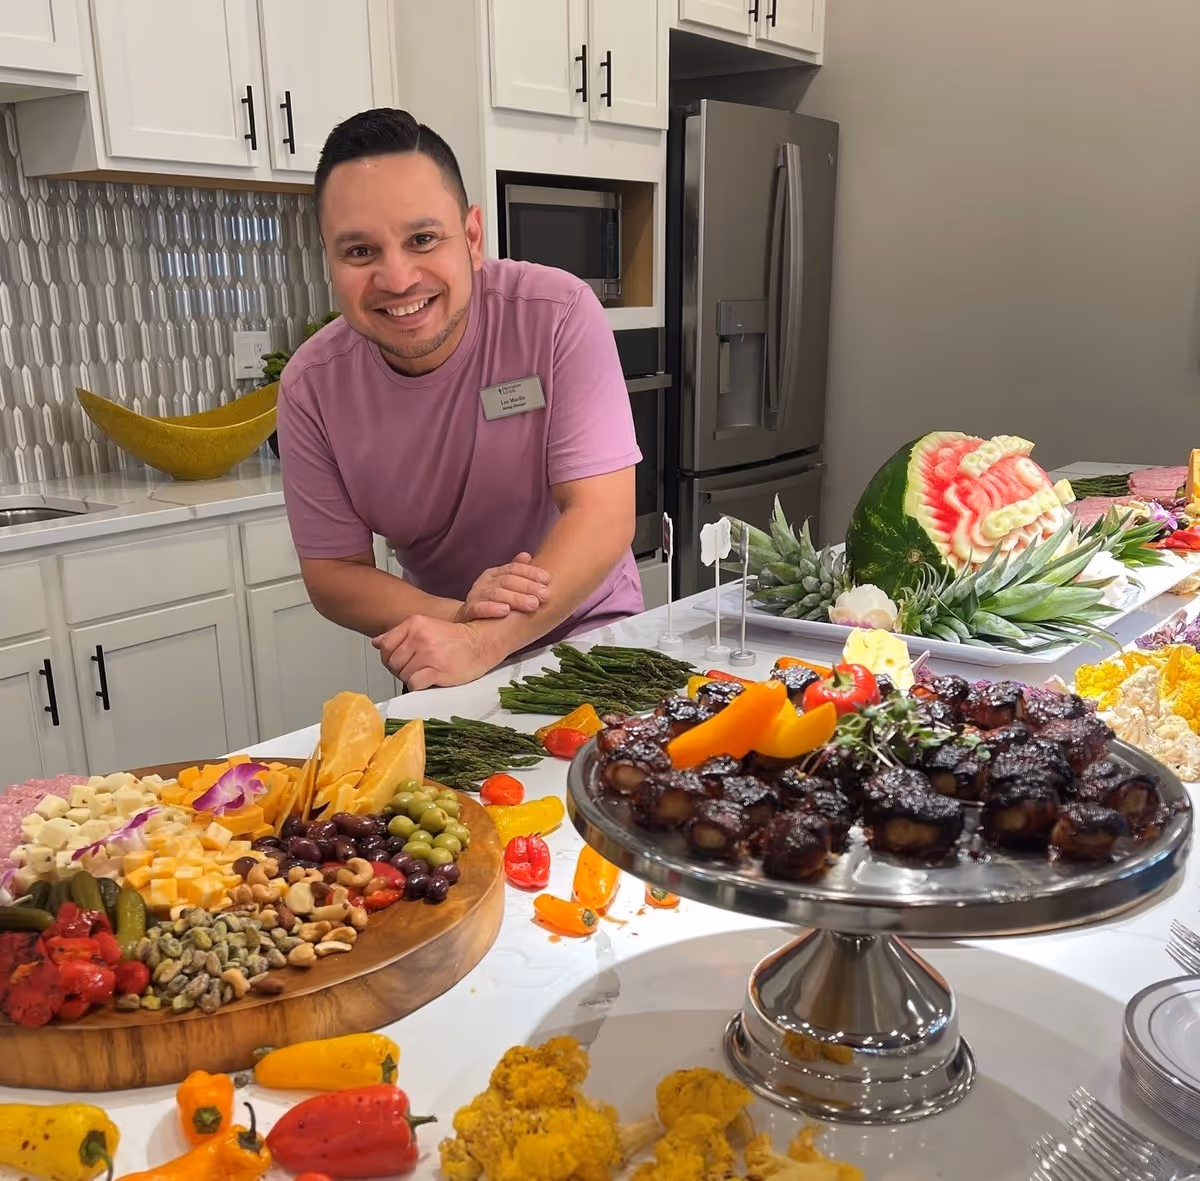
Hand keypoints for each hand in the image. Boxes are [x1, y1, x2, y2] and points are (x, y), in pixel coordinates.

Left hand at [373, 616, 500, 689]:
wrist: (481, 643)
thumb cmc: (455, 638)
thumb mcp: (426, 627)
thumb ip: (399, 634)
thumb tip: (376, 642)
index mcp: (415, 624)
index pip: (385, 645)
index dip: (389, 657)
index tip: (400, 661)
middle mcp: (420, 637)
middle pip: (392, 662)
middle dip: (400, 670)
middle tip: (415, 669)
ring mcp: (429, 654)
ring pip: (403, 674)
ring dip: (411, 678)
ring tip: (425, 673)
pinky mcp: (437, 670)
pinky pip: (414, 684)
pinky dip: (418, 686)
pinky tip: (429, 680)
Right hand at [454, 552, 550, 622]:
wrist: (468, 624)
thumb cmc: (491, 603)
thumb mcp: (504, 587)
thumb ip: (516, 573)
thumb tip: (527, 555)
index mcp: (494, 574)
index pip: (514, 568)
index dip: (531, 572)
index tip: (547, 579)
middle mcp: (484, 582)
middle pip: (507, 580)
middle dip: (528, 586)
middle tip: (545, 594)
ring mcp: (475, 595)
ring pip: (495, 593)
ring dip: (516, 598)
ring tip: (533, 604)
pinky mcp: (469, 611)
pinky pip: (479, 608)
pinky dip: (491, 608)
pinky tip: (505, 611)